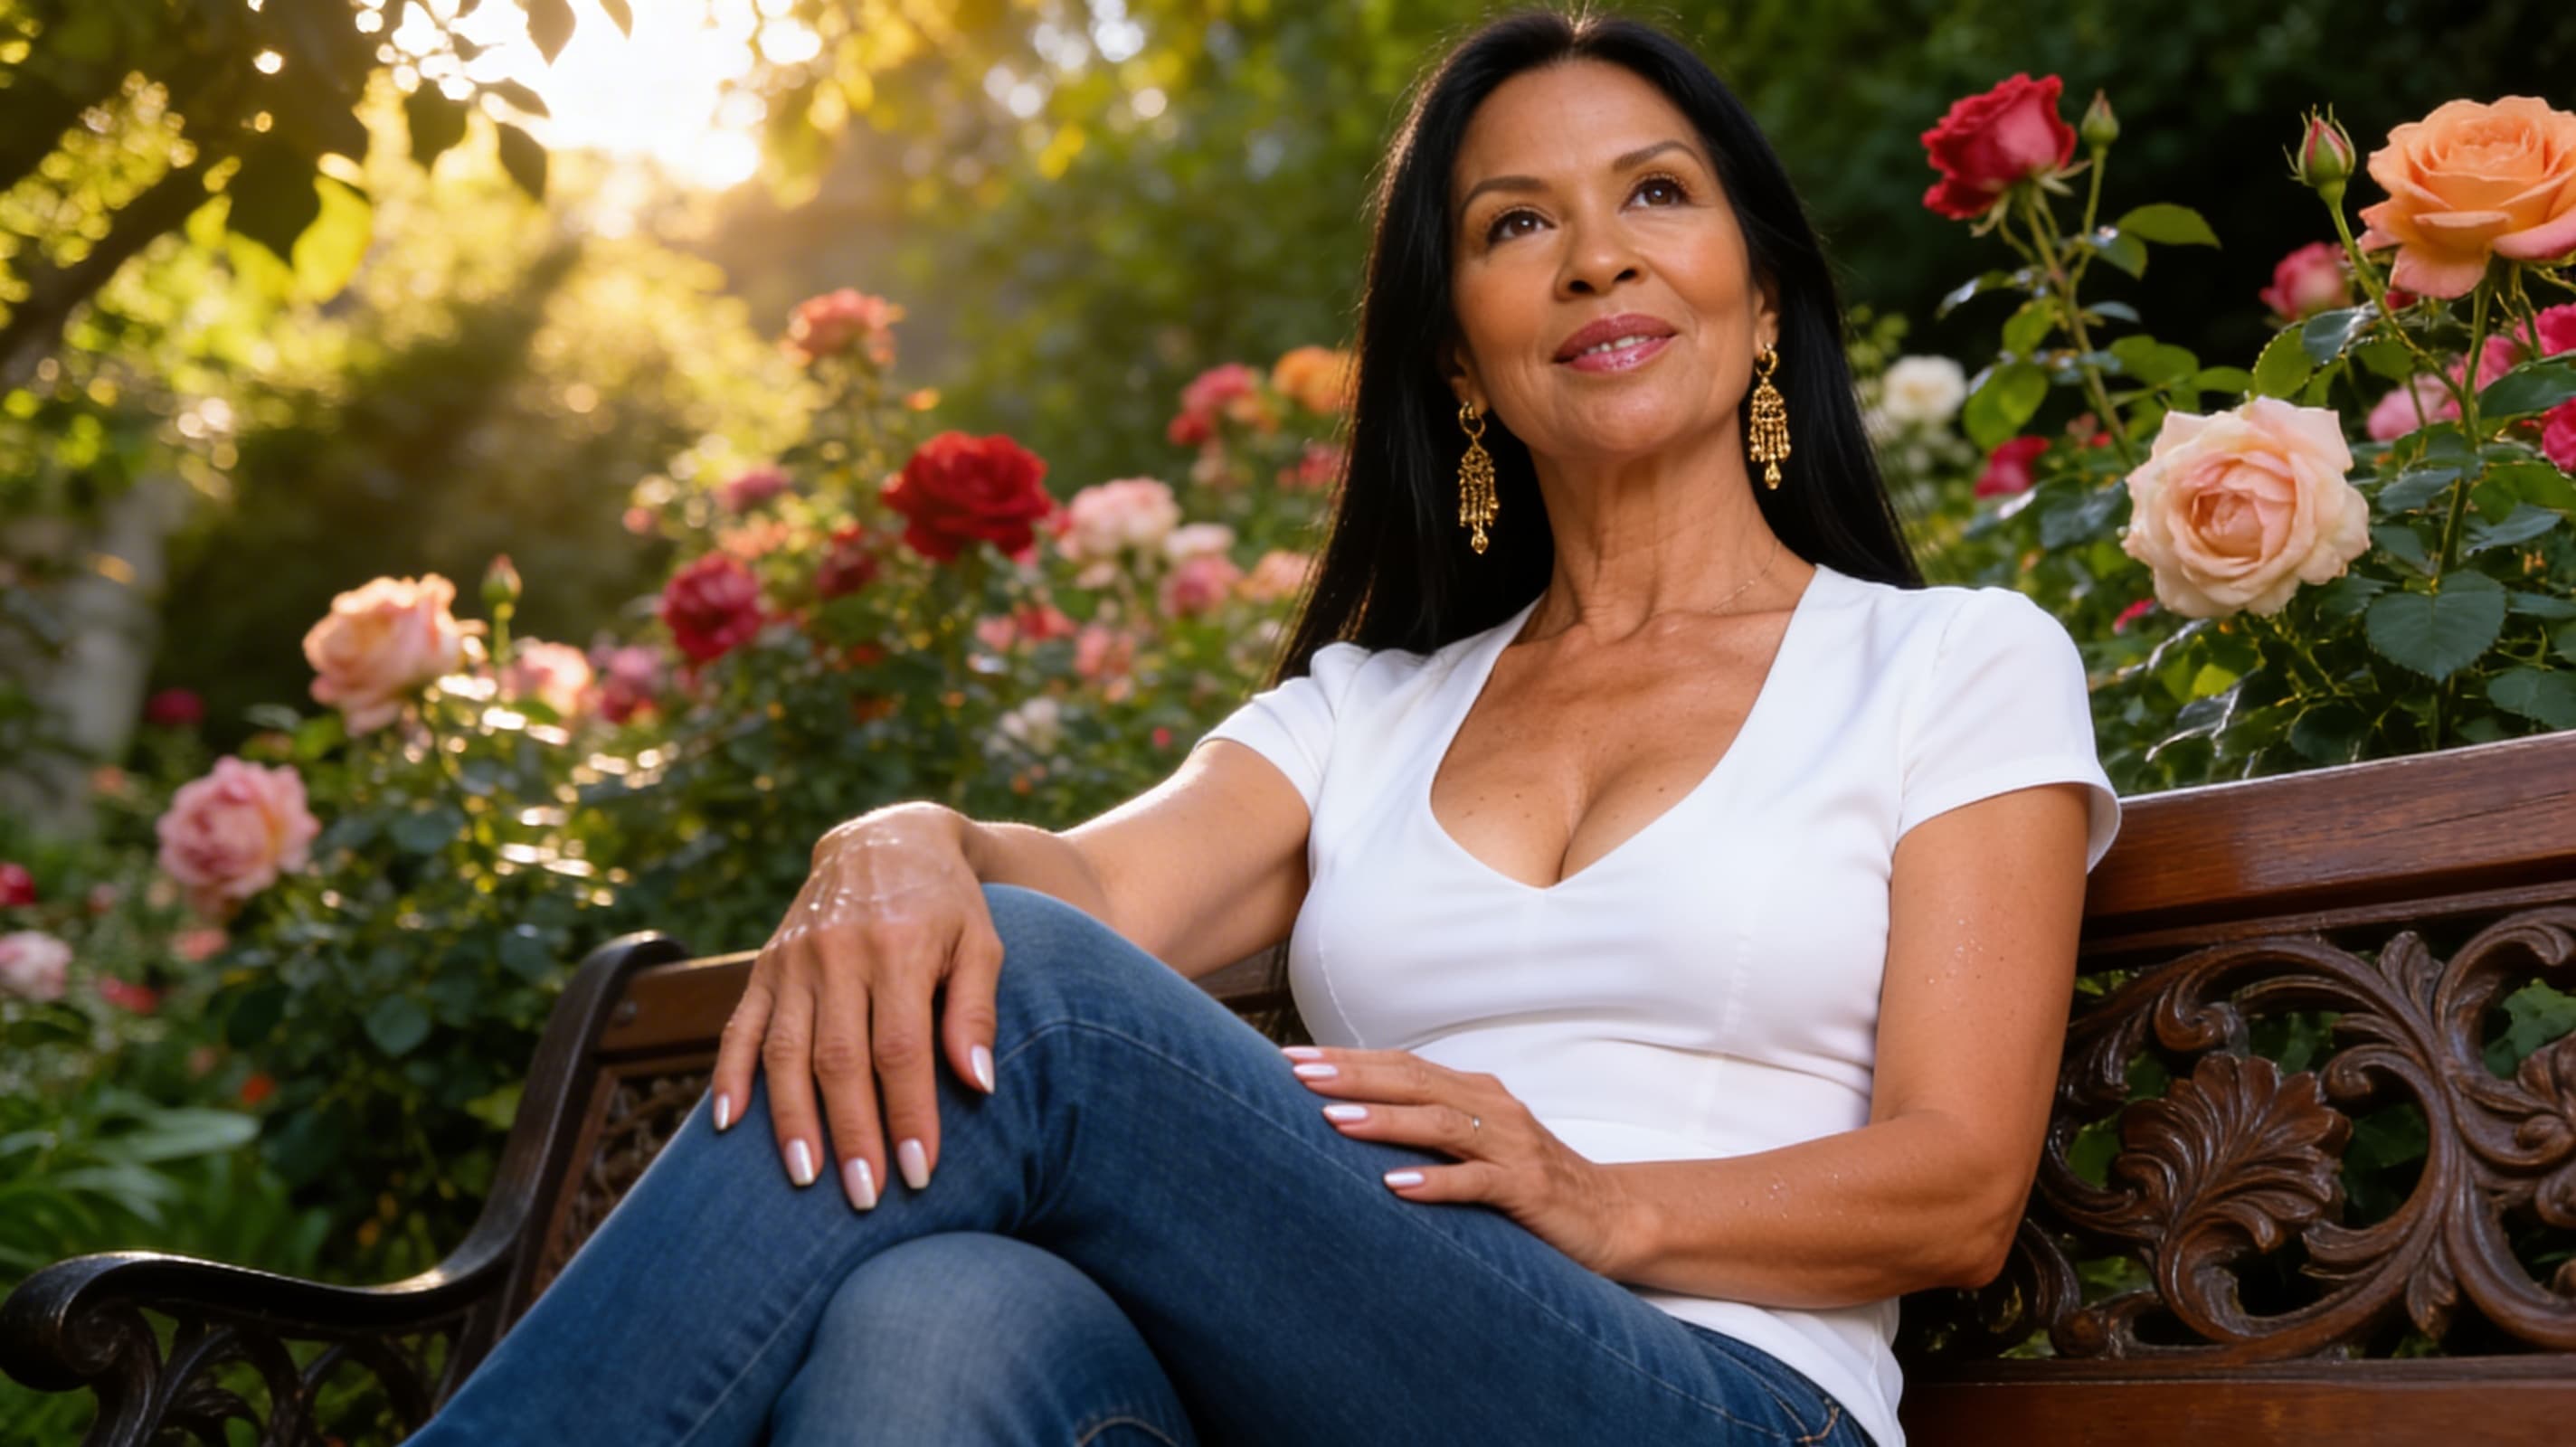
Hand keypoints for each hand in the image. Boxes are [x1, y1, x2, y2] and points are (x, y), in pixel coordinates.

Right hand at [709, 802, 1004, 1210]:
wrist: (886, 839)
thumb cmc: (948, 904)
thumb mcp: (982, 943)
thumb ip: (977, 1011)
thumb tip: (979, 1084)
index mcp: (899, 948)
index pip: (899, 1049)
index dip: (907, 1114)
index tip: (919, 1172)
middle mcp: (838, 954)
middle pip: (839, 1060)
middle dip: (853, 1134)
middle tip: (866, 1199)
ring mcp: (794, 960)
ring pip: (785, 1052)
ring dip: (792, 1121)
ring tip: (806, 1179)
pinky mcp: (765, 965)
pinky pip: (739, 1026)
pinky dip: (730, 1076)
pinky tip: (728, 1128)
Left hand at [1282, 1045, 1641, 1276]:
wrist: (1610, 1216)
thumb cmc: (1528, 1181)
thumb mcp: (1475, 1146)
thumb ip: (1427, 1128)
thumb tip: (1349, 1119)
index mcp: (1476, 1092)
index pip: (1402, 1065)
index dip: (1348, 1060)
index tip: (1291, 1059)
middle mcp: (1494, 1108)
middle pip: (1414, 1082)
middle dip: (1353, 1076)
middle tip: (1298, 1075)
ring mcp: (1512, 1146)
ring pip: (1441, 1123)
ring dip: (1385, 1120)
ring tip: (1333, 1119)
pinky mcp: (1528, 1188)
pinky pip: (1477, 1181)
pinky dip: (1436, 1181)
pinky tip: (1395, 1185)